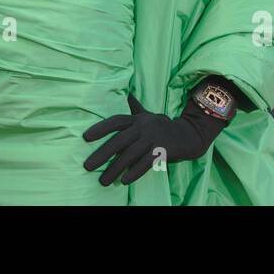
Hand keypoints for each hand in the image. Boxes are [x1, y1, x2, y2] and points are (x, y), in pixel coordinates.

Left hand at [82, 93, 226, 186]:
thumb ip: (134, 107)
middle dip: (101, 154)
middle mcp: (143, 127)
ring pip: (130, 155)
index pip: (115, 122)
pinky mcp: (163, 150)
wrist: (188, 135)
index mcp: (137, 119)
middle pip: (119, 141)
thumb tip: (126, 92)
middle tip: (87, 166)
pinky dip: (134, 172)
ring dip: (115, 169)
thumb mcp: (147, 115)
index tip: (85, 138)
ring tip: (103, 181)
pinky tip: (124, 181)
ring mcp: (153, 138)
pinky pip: (146, 163)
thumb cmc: (162, 126)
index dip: (100, 129)